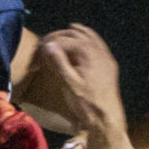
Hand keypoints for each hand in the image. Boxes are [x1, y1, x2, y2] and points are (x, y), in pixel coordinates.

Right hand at [39, 24, 125, 139]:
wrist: (107, 118)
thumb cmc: (86, 103)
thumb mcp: (69, 83)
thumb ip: (59, 62)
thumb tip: (48, 45)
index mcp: (88, 53)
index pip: (65, 40)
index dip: (51, 42)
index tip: (40, 47)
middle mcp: (99, 51)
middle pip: (77, 34)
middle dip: (62, 35)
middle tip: (48, 40)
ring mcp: (106, 57)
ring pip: (91, 37)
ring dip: (78, 33)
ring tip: (67, 29)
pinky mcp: (109, 64)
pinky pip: (99, 45)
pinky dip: (90, 39)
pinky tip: (85, 41)